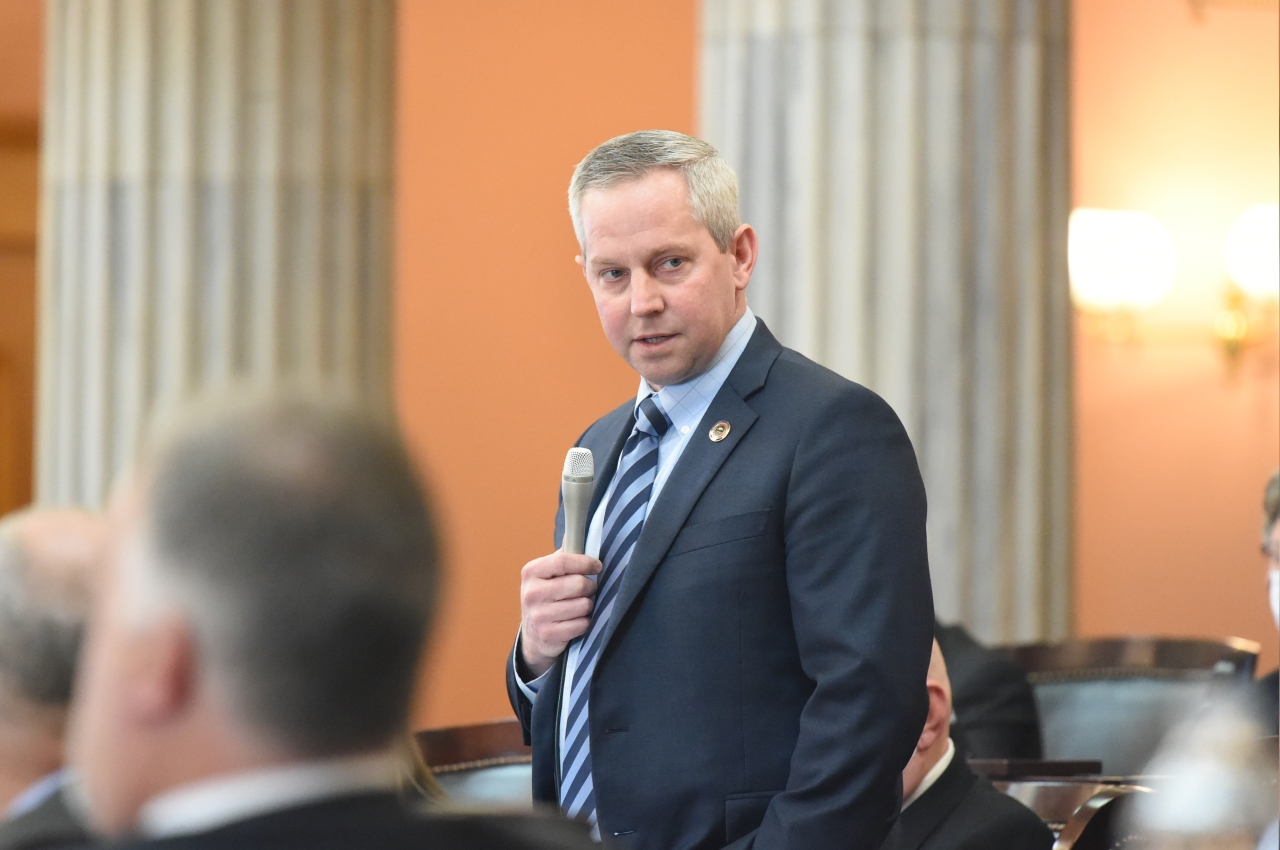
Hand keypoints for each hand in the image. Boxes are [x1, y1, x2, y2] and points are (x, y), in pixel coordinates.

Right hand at [519, 550, 601, 677]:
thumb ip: (564, 554)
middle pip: (578, 584)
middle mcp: (531, 593)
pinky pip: (582, 624)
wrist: (534, 634)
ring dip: (588, 605)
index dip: (586, 562)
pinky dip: (585, 622)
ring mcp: (538, 616)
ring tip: (581, 604)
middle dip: (590, 586)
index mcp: (531, 572)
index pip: (563, 561)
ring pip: (583, 605)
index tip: (597, 566)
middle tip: (589, 588)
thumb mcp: (549, 573)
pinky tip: (577, 620)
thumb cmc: (548, 595)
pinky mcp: (548, 634)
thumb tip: (578, 530)